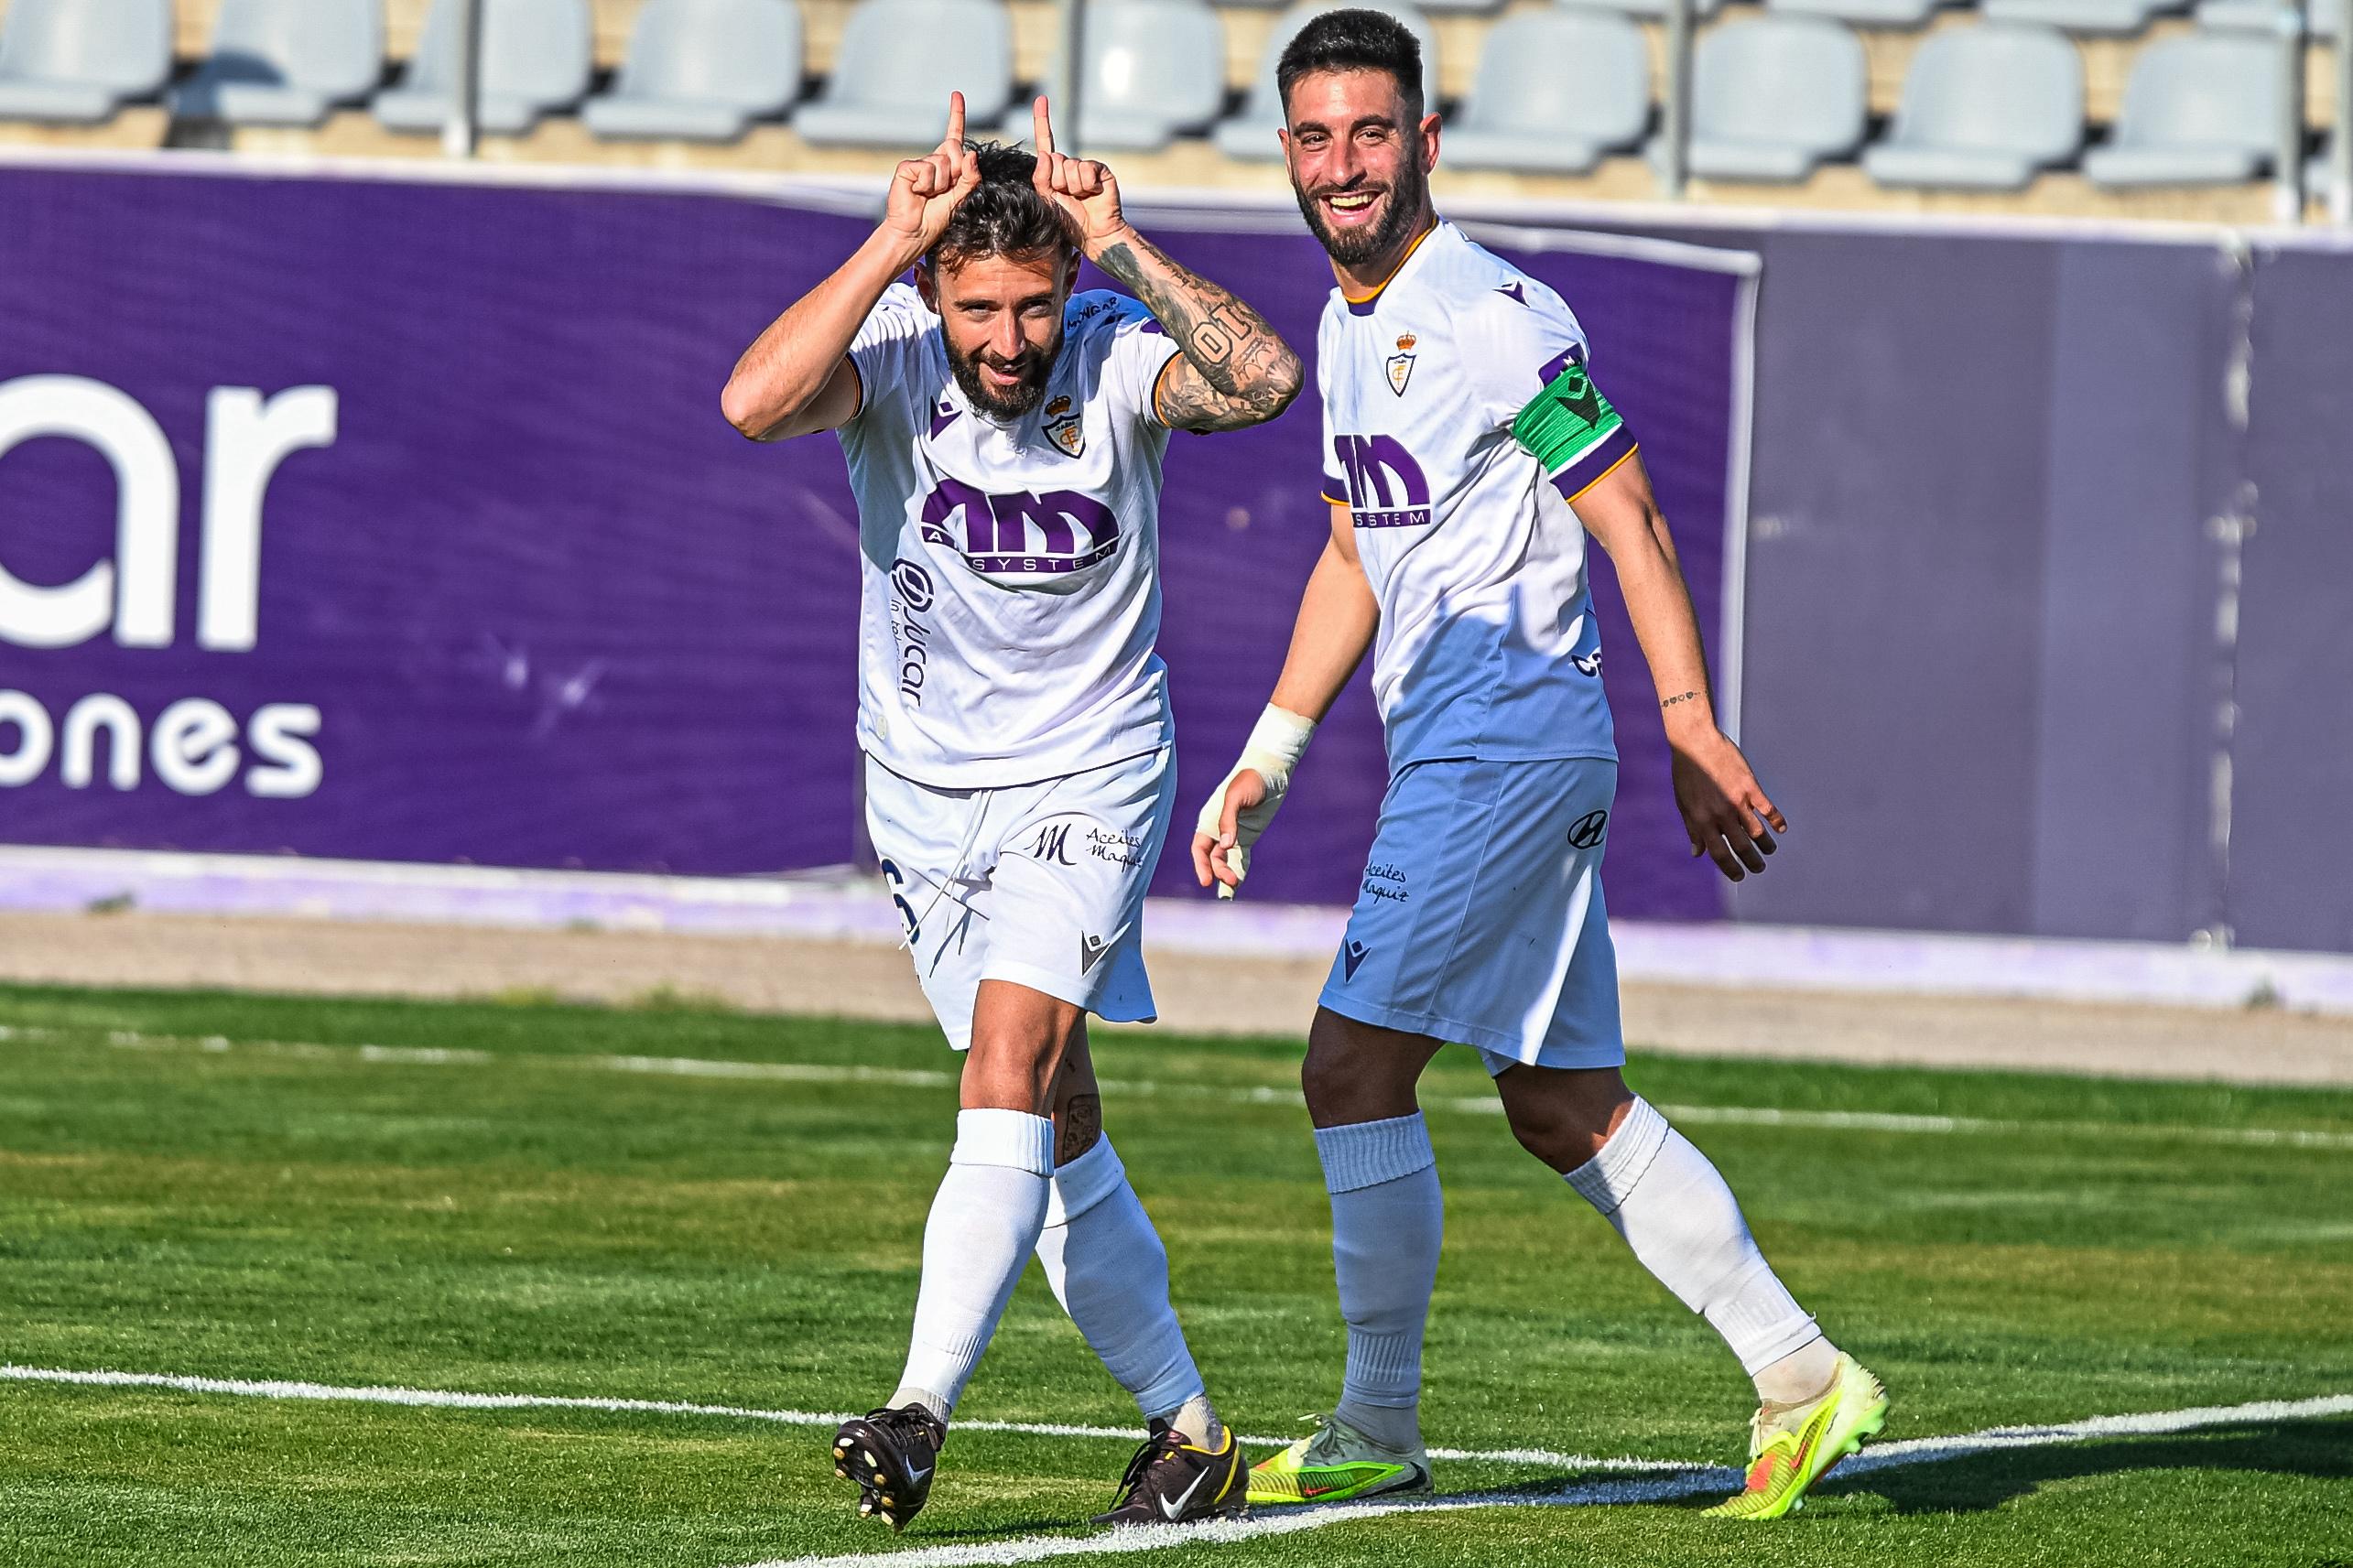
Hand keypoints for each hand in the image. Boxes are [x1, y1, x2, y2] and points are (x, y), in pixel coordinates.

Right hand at [881, 92, 980, 256]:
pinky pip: (928, 169)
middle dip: (957, 173)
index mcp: (947, 165)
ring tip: (929, 196)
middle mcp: (933, 160)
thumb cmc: (936, 218)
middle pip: (956, 150)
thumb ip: (970, 177)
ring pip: (943, 162)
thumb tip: (972, 154)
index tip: (956, 94)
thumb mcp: (961, 198)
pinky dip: (927, 185)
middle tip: (943, 191)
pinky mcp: (907, 168)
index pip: (953, 135)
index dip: (956, 115)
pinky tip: (917, 193)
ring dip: (941, 184)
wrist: (915, 233)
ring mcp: (919, 163)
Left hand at [1030, 96, 1126, 254]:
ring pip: (1069, 167)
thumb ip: (1041, 178)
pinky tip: (1093, 193)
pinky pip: (1085, 169)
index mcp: (1053, 171)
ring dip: (1073, 187)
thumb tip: (1046, 154)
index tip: (1041, 98)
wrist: (1093, 234)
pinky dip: (1086, 184)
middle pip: (1054, 160)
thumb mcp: (1046, 200)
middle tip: (1068, 197)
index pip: (1046, 141)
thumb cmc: (1068, 221)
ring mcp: (1084, 167)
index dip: (1043, 120)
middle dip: (1057, 182)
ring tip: (1081, 198)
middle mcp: (1068, 165)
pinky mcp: (1099, 169)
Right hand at [1190, 768, 1271, 898]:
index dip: (1201, 865)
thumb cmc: (1248, 780)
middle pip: (1213, 858)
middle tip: (1232, 882)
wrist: (1268, 772)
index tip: (1207, 881)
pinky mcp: (1247, 836)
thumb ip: (1228, 820)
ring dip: (1228, 874)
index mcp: (1209, 820)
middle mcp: (1217, 830)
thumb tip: (1225, 845)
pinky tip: (1239, 881)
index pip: (1199, 849)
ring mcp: (1233, 834)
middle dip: (1219, 871)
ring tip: (1232, 891)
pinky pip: (1241, 857)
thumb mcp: (1236, 797)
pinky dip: (1239, 869)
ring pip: (1226, 860)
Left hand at [1669, 729, 1787, 881]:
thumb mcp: (1684, 803)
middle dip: (1752, 862)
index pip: (1719, 853)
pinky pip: (1768, 808)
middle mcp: (1720, 814)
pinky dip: (1777, 820)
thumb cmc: (1686, 773)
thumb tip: (1697, 853)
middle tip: (1758, 868)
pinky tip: (1781, 828)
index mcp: (1702, 820)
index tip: (1738, 876)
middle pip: (1742, 847)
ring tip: (1769, 850)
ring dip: (1766, 845)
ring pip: (1757, 831)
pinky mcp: (1750, 786)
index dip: (1730, 868)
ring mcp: (1737, 800)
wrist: (1695, 742)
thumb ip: (1693, 829)